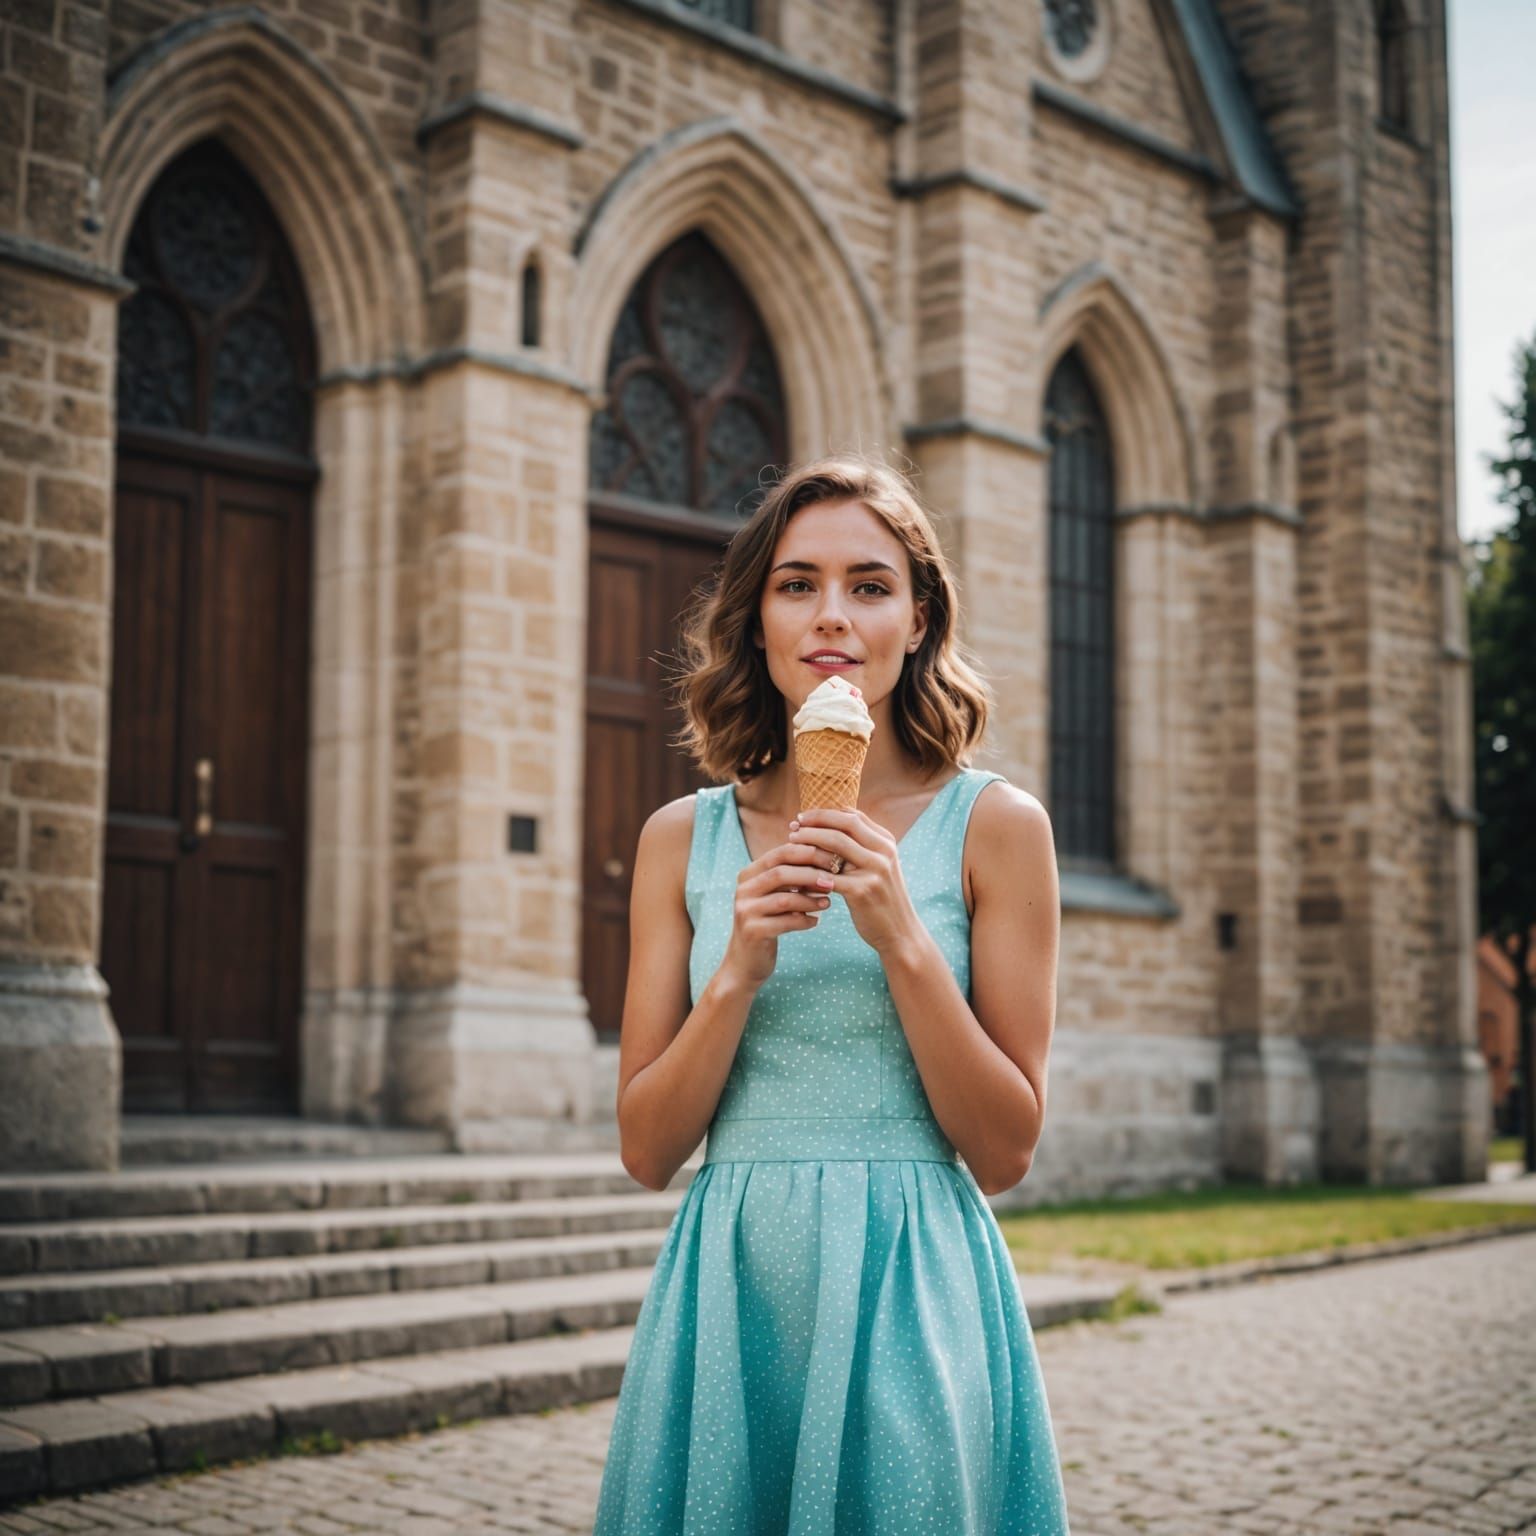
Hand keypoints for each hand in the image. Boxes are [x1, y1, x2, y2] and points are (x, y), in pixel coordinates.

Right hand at [721, 837, 839, 988]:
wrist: (745, 962)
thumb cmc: (768, 922)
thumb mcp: (777, 896)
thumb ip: (794, 879)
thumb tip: (829, 860)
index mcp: (749, 875)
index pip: (780, 853)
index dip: (808, 853)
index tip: (832, 858)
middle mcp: (743, 890)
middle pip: (780, 873)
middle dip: (811, 874)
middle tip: (834, 879)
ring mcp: (745, 911)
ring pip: (784, 899)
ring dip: (810, 900)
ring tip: (828, 902)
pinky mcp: (752, 932)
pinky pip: (785, 922)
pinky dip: (804, 920)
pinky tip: (815, 921)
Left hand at [788, 808, 921, 955]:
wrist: (900, 933)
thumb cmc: (881, 898)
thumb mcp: (878, 867)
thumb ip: (860, 847)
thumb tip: (825, 827)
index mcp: (886, 842)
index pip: (852, 815)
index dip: (825, 812)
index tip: (803, 816)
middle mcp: (883, 851)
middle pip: (844, 824)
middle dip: (815, 821)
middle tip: (793, 825)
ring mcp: (875, 870)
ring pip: (836, 844)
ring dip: (809, 840)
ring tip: (791, 842)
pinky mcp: (863, 890)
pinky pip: (829, 875)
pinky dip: (810, 871)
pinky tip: (795, 873)